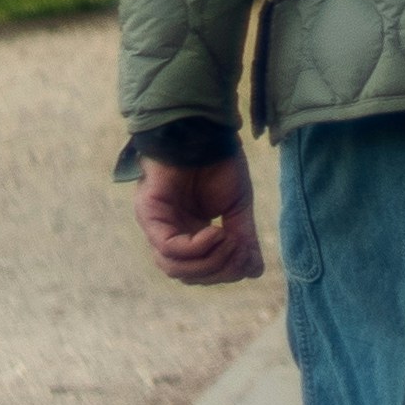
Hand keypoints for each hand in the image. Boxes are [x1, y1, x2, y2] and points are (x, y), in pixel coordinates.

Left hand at [137, 152, 264, 287]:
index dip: (225, 272)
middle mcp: (168, 233)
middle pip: (186, 275)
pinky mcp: (149, 213)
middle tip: (240, 248)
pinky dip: (197, 247)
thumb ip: (243, 240)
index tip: (247, 255)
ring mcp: (156, 225)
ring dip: (208, 261)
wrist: (205, 130)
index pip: (199, 273)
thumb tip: (255, 272)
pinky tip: (216, 231)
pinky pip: (169, 247)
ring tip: (228, 238)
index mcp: (187, 233)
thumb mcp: (237, 208)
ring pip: (174, 268)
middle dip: (219, 269)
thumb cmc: (219, 163)